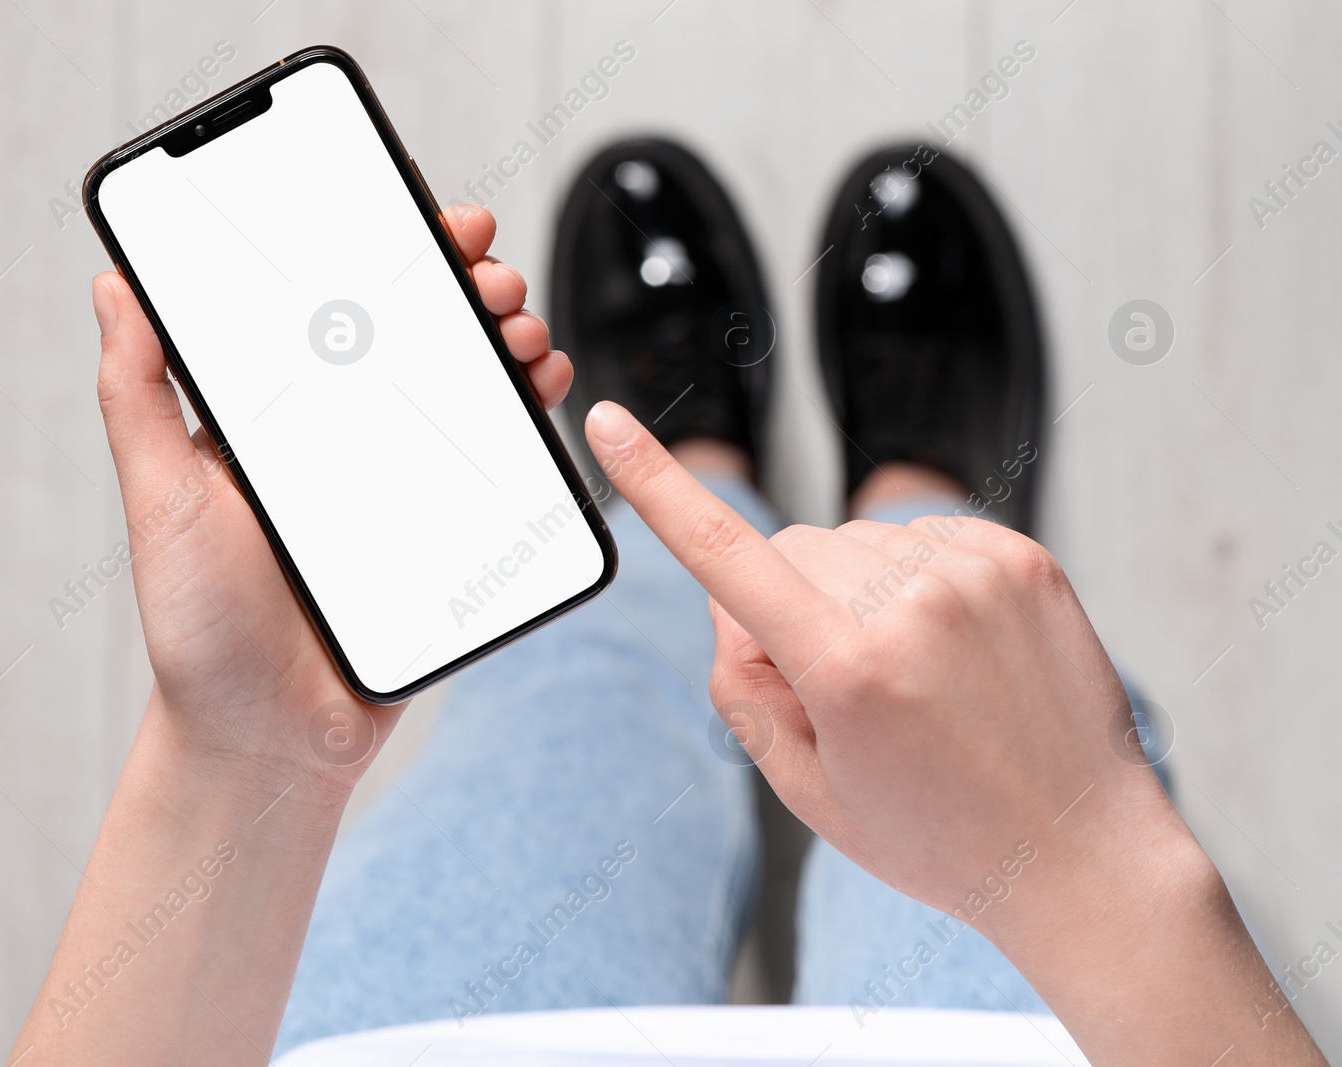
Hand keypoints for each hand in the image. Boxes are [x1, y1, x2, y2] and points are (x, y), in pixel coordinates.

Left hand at [93, 204, 567, 794]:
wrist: (268, 740)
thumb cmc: (201, 628)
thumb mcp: (160, 499)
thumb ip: (139, 397)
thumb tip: (113, 287)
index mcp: (276, 420)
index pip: (332, 313)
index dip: (380, 255)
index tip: (421, 217)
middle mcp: (340, 442)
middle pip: (411, 339)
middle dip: (458, 288)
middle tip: (483, 270)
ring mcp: (397, 485)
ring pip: (462, 391)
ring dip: (502, 343)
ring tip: (519, 328)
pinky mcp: (443, 536)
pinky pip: (494, 465)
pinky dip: (525, 417)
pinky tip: (540, 388)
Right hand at [583, 400, 1324, 1065]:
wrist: (1083, 853)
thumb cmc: (939, 836)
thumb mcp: (806, 790)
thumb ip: (743, 684)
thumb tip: (732, 598)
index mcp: (850, 669)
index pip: (726, 554)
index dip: (656, 486)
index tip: (608, 423)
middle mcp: (913, 603)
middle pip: (791, 551)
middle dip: (787, 604)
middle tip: (839, 692)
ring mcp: (975, 573)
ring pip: (854, 543)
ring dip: (854, 592)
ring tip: (912, 680)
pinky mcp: (1020, 556)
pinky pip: (918, 538)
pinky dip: (912, 581)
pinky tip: (949, 651)